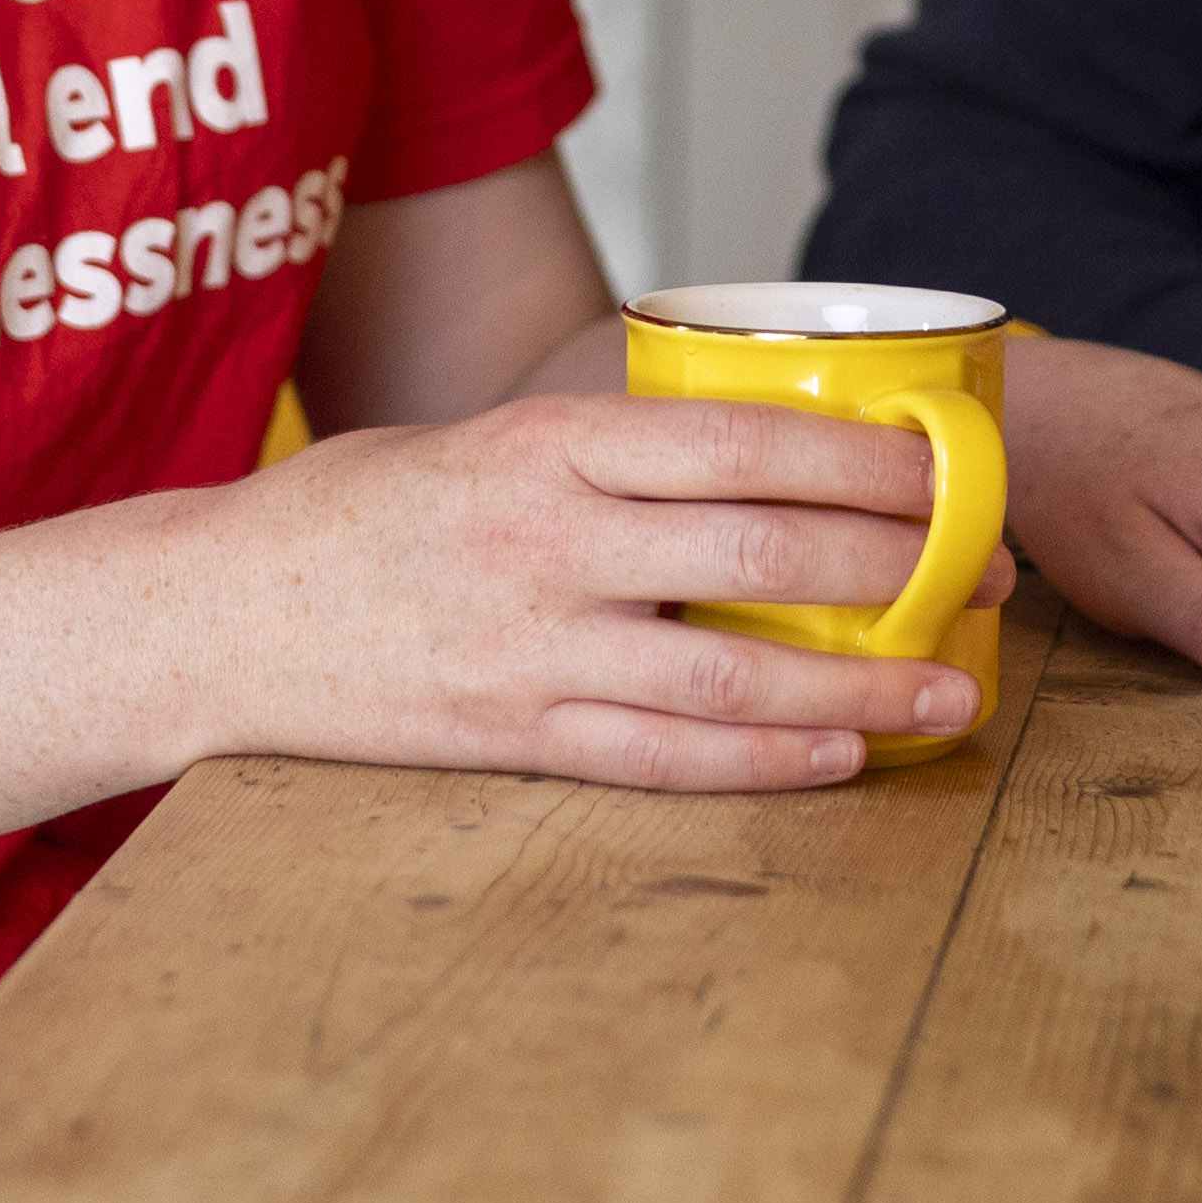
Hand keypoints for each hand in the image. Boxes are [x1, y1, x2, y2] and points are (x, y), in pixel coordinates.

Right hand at [192, 393, 997, 790]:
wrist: (214, 611)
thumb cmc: (358, 511)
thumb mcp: (481, 436)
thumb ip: (604, 451)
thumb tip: (759, 451)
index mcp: (548, 446)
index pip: (744, 446)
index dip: (866, 464)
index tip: (951, 474)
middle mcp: (548, 544)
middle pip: (764, 559)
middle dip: (899, 569)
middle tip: (987, 574)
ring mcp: (529, 649)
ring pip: (732, 680)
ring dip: (861, 689)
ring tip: (954, 690)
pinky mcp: (508, 736)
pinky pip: (661, 759)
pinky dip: (764, 766)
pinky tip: (844, 760)